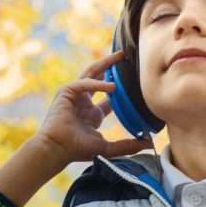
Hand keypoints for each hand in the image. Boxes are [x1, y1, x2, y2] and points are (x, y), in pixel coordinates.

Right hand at [35, 49, 152, 163]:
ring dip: (105, 64)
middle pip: (100, 78)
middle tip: (126, 57)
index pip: (109, 98)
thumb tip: (149, 144)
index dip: (121, 89)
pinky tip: (111, 86)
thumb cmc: (76, 149)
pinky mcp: (66, 92)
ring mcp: (75, 95)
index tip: (135, 82)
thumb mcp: (107, 147)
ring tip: (120, 57)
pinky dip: (97, 83)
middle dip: (112, 67)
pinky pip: (84, 82)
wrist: (57, 149)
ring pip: (91, 73)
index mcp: (92, 114)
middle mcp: (84, 102)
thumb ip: (127, 145)